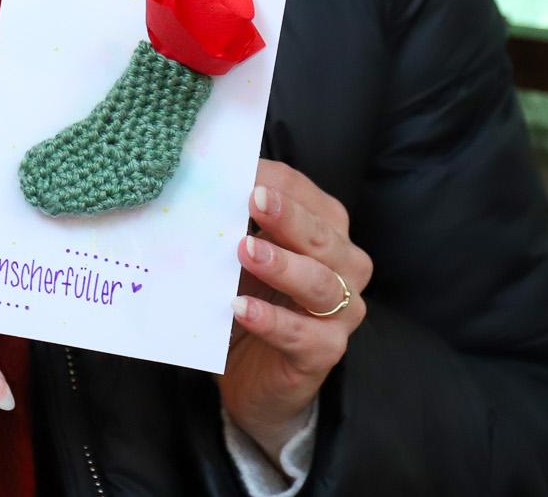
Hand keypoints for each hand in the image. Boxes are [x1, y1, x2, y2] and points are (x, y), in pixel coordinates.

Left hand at [221, 159, 372, 462]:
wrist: (253, 375)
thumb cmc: (252, 299)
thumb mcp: (241, 256)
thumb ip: (234, 223)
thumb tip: (202, 185)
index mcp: (327, 232)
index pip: (308, 196)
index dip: (276, 182)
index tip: (240, 171)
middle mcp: (345, 268)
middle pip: (322, 236)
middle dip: (287, 216)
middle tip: (253, 200)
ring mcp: (341, 313)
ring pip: (320, 284)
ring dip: (282, 265)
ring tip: (245, 251)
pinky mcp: (324, 352)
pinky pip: (303, 335)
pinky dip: (273, 320)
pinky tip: (241, 308)